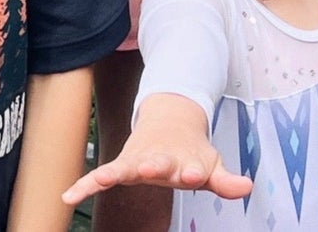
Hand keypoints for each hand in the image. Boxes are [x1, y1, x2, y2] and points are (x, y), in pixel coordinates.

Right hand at [63, 142, 251, 206]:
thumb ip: (226, 180)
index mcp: (187, 160)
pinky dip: (85, 185)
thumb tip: (248, 187)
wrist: (168, 121)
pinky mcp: (124, 165)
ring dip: (118, 172)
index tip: (195, 176)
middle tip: (149, 169)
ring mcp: (140, 160)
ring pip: (128, 166)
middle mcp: (161, 158)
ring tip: (103, 179)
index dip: (194, 172)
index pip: (192, 168)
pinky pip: (103, 176)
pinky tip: (69, 196)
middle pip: (158, 163)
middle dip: (154, 166)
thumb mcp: (212, 164)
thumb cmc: (191, 151)